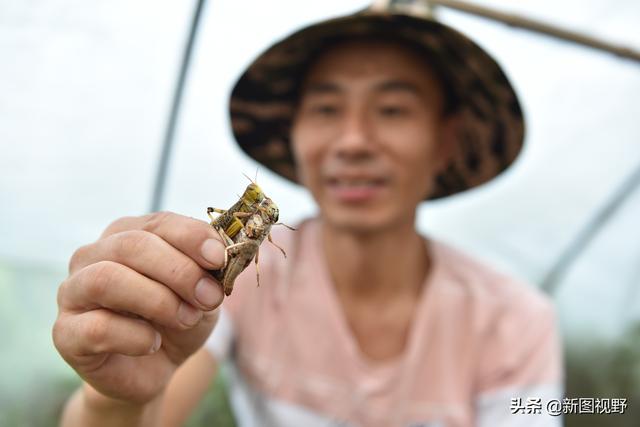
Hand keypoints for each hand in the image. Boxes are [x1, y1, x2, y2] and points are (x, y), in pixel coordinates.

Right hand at [53, 212, 225, 404]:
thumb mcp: (202, 291)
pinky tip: (152, 344)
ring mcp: (73, 292)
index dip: (192, 237)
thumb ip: (209, 271)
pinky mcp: (66, 332)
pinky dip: (136, 337)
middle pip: (132, 245)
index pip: (159, 222)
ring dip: (158, 301)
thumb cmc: (177, 319)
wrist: (154, 369)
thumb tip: (220, 255)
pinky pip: (97, 327)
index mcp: (127, 234)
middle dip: (179, 271)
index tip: (219, 258)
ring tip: (186, 319)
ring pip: (107, 279)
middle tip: (208, 297)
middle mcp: (93, 256)